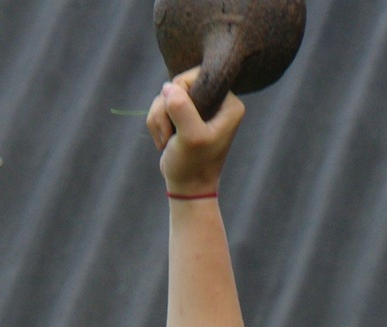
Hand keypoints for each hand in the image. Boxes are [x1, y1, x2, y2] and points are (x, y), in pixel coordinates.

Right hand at [146, 67, 244, 195]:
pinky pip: (161, 107)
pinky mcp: (184, 116)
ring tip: (166, 141)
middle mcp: (216, 102)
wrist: (187, 190)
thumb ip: (181, 109)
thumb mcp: (190, 138)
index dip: (183, 92)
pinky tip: (164, 142)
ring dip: (159, 119)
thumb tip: (168, 87)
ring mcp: (199, 109)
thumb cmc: (193, 167)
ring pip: (167, 96)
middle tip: (170, 133)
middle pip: (180, 84)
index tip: (181, 117)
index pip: (200, 75)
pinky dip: (157, 124)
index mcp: (228, 103)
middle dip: (167, 109)